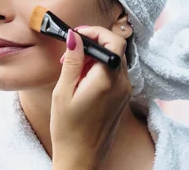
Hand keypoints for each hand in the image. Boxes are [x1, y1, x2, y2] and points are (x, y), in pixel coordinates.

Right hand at [50, 26, 131, 169]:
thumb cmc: (68, 129)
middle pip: (116, 49)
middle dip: (93, 44)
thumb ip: (73, 62)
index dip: (96, 32)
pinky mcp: (123, 99)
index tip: (78, 34)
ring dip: (96, 57)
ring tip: (73, 69)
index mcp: (107, 80)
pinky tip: (83, 81)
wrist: (81, 158)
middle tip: (70, 54)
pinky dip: (101, 70)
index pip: (113, 41)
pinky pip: (116, 74)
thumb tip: (75, 36)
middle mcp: (122, 84)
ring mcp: (125, 92)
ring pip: (115, 61)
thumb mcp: (63, 92)